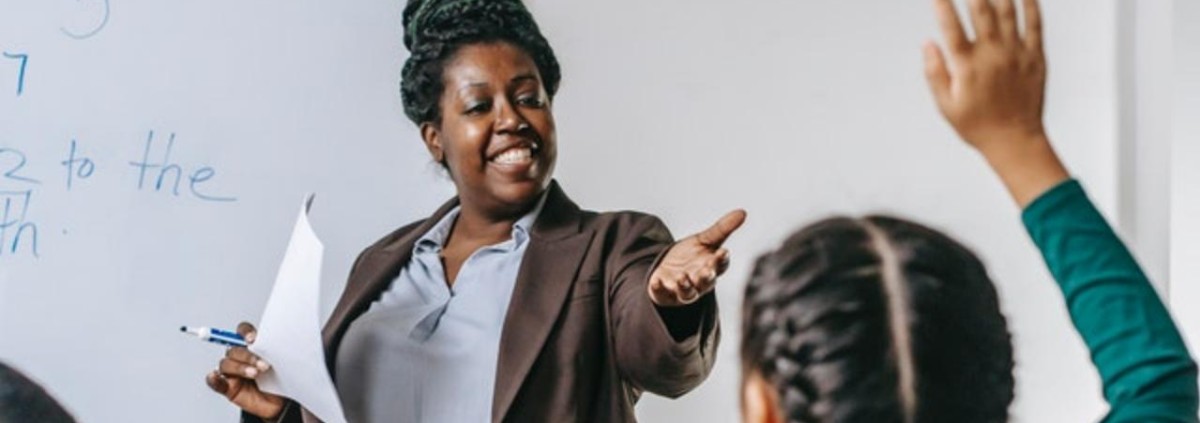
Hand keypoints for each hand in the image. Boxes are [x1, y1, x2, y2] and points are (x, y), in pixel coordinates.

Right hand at [205, 322, 285, 419]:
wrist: (280, 403)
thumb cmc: (280, 381)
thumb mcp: (281, 364)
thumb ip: (275, 352)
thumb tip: (276, 342)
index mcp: (252, 346)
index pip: (242, 332)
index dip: (245, 332)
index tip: (252, 339)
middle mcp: (240, 357)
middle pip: (234, 350)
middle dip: (248, 356)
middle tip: (263, 365)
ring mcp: (233, 373)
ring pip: (226, 364)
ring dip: (239, 368)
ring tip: (254, 374)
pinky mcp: (228, 387)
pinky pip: (216, 382)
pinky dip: (213, 379)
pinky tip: (214, 376)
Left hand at [648, 209, 746, 306]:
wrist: (668, 269)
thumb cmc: (691, 256)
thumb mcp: (704, 240)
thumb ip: (722, 229)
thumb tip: (743, 212)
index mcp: (711, 268)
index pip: (720, 265)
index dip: (722, 260)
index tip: (723, 252)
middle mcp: (699, 282)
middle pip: (706, 283)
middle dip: (706, 277)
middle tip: (706, 271)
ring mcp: (682, 290)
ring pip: (687, 293)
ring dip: (685, 286)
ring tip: (681, 277)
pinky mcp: (664, 294)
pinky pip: (662, 294)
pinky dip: (659, 289)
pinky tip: (656, 282)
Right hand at [925, 0, 1045, 150]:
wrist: (1015, 140)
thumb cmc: (977, 125)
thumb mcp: (946, 105)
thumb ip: (935, 72)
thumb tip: (928, 43)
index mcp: (967, 67)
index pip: (951, 27)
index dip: (942, 5)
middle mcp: (992, 55)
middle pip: (981, 11)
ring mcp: (1016, 54)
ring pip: (1008, 12)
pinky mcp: (1035, 57)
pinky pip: (1034, 24)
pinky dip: (1030, 5)